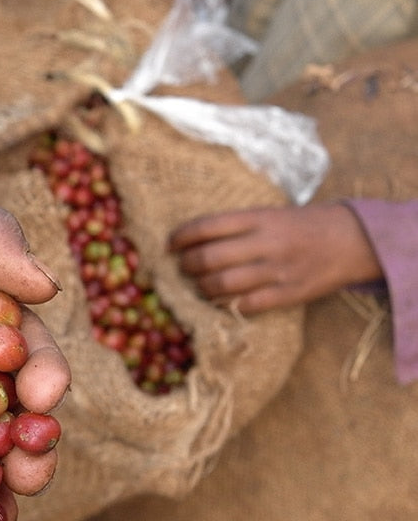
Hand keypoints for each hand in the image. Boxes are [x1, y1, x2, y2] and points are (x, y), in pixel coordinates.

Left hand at [168, 202, 381, 313]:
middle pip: (209, 258)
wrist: (352, 239)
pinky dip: (228, 305)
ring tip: (200, 285)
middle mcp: (266, 243)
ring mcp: (278, 270)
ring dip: (202, 288)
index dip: (181, 237)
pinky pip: (247, 305)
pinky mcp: (289, 294)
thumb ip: (235, 226)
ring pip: (223, 284)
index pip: (207, 226)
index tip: (170, 245)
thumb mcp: (269, 214)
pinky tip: (222, 302)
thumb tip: (190, 241)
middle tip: (183, 267)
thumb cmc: (300, 225)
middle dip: (187, 266)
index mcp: (259, 218)